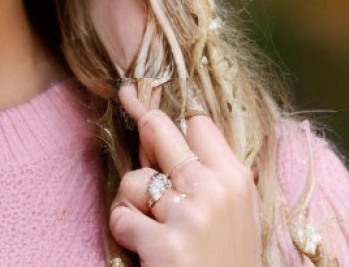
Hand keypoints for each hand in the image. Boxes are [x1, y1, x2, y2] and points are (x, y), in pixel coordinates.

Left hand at [109, 84, 261, 266]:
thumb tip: (150, 130)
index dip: (167, 120)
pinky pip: (121, 218)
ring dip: (131, 205)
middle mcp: (216, 188)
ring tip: (152, 229)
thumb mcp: (228, 212)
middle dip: (140, 135)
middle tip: (135, 143)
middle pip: (157, 128)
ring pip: (134, 180)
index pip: (198, 122)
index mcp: (236, 179)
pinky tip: (145, 249)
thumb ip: (198, 174)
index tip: (142, 106)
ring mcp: (191, 214)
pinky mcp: (166, 242)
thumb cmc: (222, 259)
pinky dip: (124, 232)